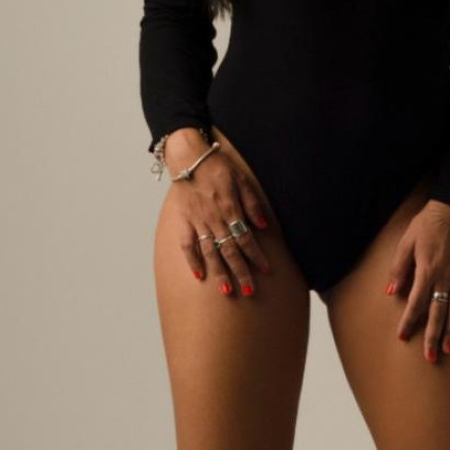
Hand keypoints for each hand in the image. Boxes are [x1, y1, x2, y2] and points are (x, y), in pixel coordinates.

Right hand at [165, 127, 272, 297]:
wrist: (188, 157)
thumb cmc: (217, 167)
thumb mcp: (241, 179)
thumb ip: (251, 203)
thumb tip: (262, 225)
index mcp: (230, 209)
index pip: (245, 238)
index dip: (256, 255)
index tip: (266, 270)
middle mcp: (214, 219)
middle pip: (229, 250)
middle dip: (240, 272)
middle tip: (249, 292)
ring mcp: (197, 222)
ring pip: (210, 252)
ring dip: (219, 272)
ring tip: (227, 290)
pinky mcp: (184, 221)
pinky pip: (187, 245)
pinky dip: (192, 261)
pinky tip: (199, 275)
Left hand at [384, 197, 449, 362]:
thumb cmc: (424, 227)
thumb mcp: (405, 243)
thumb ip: (398, 269)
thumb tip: (391, 292)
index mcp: (427, 269)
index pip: (416, 302)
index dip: (409, 320)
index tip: (402, 336)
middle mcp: (445, 276)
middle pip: (439, 311)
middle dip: (434, 335)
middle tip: (430, 357)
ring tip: (448, 349)